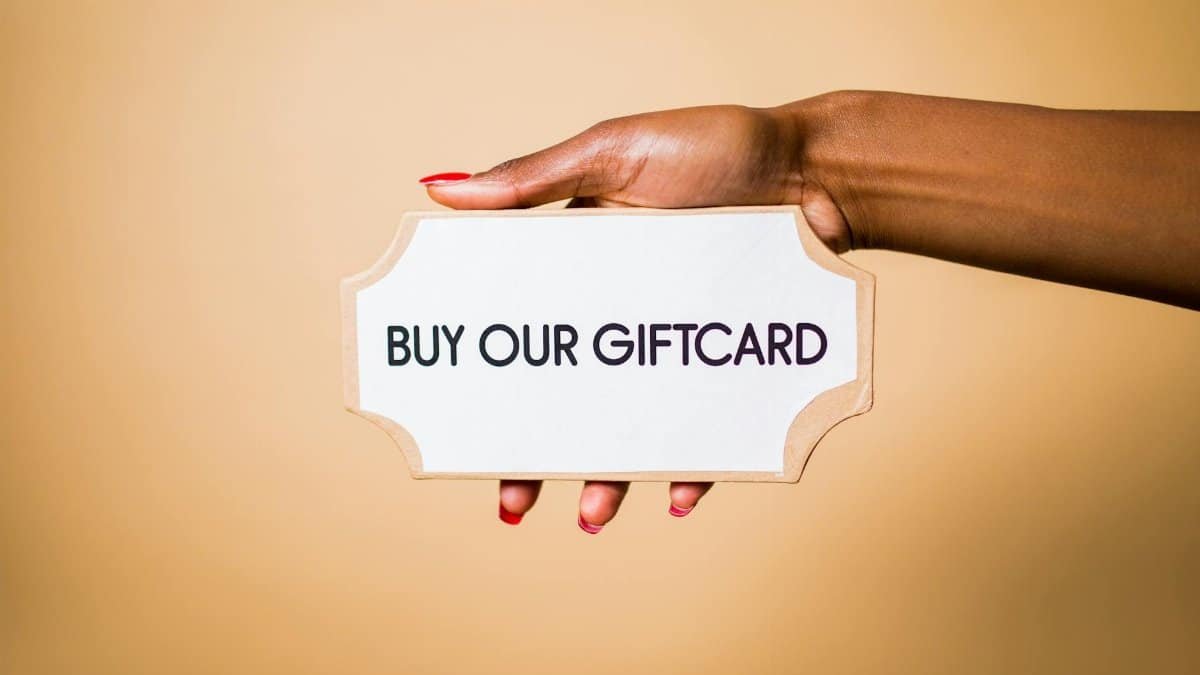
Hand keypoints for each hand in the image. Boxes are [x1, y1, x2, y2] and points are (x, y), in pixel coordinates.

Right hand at [421, 104, 851, 531]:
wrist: (815, 166)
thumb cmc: (713, 145)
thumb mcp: (612, 152)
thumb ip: (531, 178)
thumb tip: (439, 190)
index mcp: (584, 267)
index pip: (529, 333)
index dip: (498, 379)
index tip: (464, 422)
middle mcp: (625, 313)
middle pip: (575, 394)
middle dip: (543, 452)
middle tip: (515, 500)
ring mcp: (677, 342)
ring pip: (637, 422)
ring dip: (613, 474)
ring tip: (594, 515)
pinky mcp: (730, 362)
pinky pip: (710, 427)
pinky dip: (695, 463)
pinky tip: (678, 496)